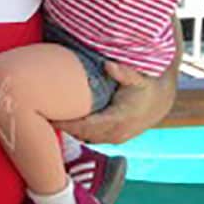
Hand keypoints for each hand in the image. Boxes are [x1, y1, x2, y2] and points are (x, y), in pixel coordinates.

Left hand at [57, 61, 175, 143]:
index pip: (86, 126)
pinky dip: (79, 132)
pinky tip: (66, 121)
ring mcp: (115, 138)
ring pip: (86, 138)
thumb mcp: (138, 78)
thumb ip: (124, 72)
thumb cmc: (146, 87)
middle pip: (82, 134)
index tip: (50, 117)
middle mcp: (116, 133)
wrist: (161, 102)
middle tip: (42, 116)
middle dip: (64, 128)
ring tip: (50, 119)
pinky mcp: (114, 139)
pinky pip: (91, 138)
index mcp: (118, 120)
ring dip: (70, 131)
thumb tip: (109, 64)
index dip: (67, 124)